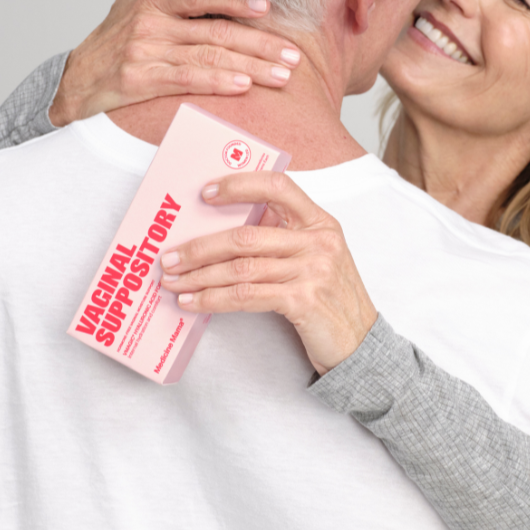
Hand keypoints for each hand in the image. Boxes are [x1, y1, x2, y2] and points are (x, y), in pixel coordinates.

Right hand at [48, 0, 302, 125]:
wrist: (74, 82)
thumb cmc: (109, 42)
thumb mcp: (125, 0)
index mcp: (153, 4)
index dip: (235, 1)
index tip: (268, 7)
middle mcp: (151, 26)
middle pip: (215, 33)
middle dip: (260, 45)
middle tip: (294, 56)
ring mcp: (146, 53)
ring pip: (208, 59)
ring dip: (250, 68)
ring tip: (282, 76)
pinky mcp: (140, 81)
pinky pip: (187, 81)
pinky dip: (217, 83)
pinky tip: (244, 87)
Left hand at [158, 173, 377, 374]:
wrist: (361, 344)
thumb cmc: (330, 299)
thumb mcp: (316, 258)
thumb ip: (282, 240)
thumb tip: (220, 236)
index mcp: (320, 222)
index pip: (277, 187)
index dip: (238, 185)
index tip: (204, 193)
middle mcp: (318, 241)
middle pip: (246, 236)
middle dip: (199, 248)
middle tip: (168, 258)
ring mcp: (312, 270)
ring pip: (240, 268)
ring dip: (199, 276)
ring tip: (173, 283)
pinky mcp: (303, 300)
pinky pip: (246, 296)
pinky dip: (214, 299)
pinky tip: (195, 302)